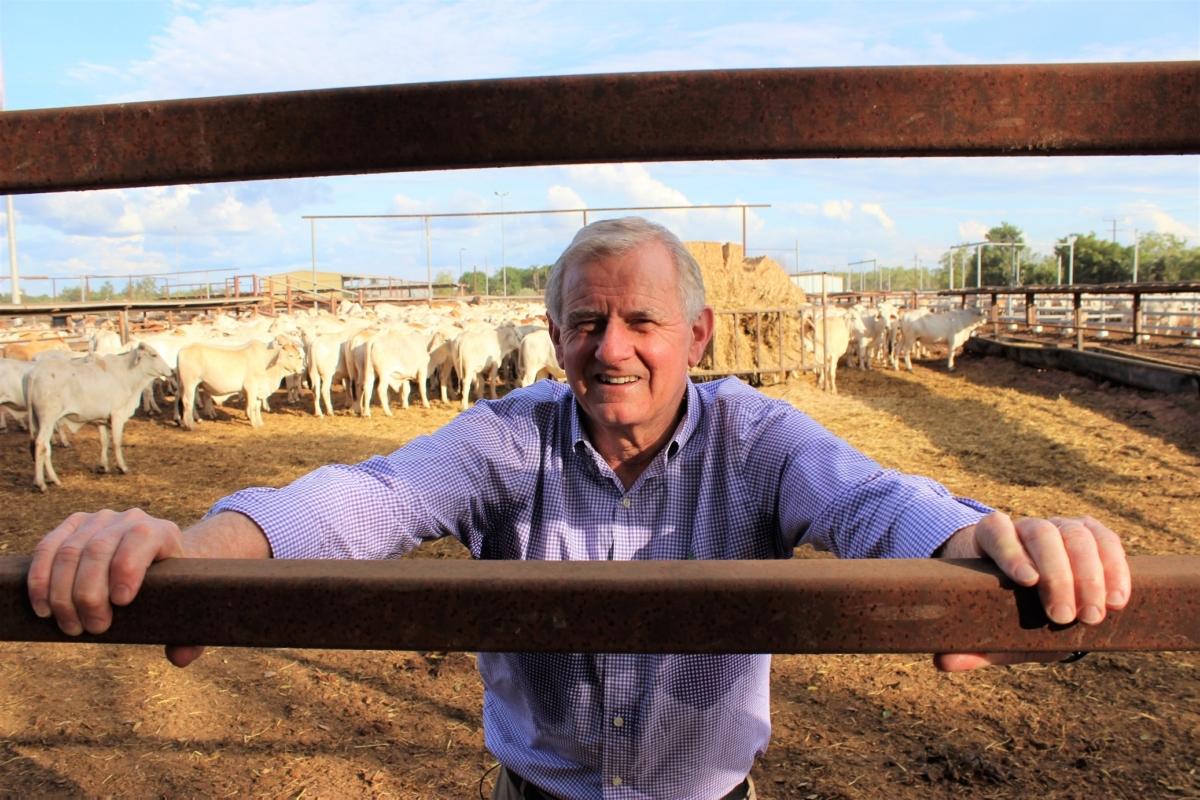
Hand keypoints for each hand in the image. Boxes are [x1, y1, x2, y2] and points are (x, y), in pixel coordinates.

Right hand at [27, 508, 204, 666]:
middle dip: (90, 594)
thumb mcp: (186, 607)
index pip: (141, 539)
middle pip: (98, 550)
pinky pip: (46, 548)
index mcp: (161, 532)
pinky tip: (43, 609)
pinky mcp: (71, 526)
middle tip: (94, 629)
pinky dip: (40, 580)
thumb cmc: (171, 589)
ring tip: (71, 627)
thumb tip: (180, 658)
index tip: (121, 603)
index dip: (127, 568)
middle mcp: (129, 519)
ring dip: (62, 595)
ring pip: (69, 552)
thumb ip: (190, 636)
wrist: (156, 559)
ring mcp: (97, 520)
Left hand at [934, 511, 1129, 671]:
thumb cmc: (1001, 605)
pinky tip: (1117, 600)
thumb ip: (968, 642)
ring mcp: (1060, 526)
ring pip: (1077, 535)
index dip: (1011, 551)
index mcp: (990, 538)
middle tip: (1065, 616)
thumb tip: (944, 662)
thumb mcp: (987, 623)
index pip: (996, 531)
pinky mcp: (1091, 533)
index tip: (1027, 581)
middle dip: (1058, 574)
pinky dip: (1115, 568)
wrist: (1028, 587)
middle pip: (1042, 534)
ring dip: (1090, 575)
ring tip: (1093, 616)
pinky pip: (1107, 540)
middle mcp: (1025, 527)